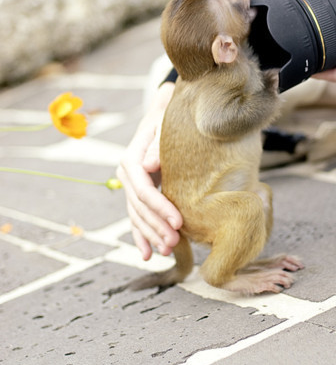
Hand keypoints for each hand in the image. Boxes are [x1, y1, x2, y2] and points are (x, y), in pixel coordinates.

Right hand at [117, 81, 182, 259]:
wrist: (164, 110)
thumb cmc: (168, 116)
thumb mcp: (164, 125)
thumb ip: (158, 144)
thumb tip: (147, 165)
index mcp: (131, 158)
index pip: (144, 190)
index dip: (160, 208)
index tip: (178, 222)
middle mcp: (126, 173)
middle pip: (139, 207)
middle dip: (157, 226)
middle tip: (175, 242)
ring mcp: (130, 184)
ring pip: (137, 215)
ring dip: (151, 235)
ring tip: (167, 251)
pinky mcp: (137, 191)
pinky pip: (136, 216)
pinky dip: (141, 235)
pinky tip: (147, 254)